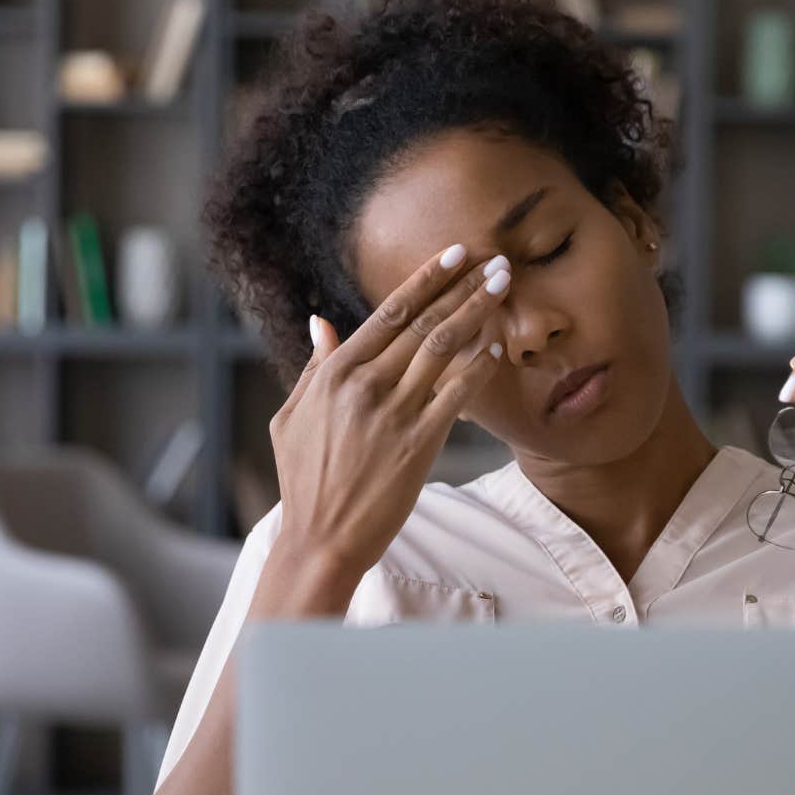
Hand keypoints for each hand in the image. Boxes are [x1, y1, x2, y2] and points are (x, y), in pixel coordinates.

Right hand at [267, 244, 511, 580]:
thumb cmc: (304, 480)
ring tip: (503, 288)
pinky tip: (496, 349)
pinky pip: (457, 395)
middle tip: (494, 261)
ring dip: (477, 313)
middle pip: (424, 322)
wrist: (321, 539)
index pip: (389, 312)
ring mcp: (394, 414)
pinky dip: (479, 368)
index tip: (454, 255)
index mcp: (336, 373)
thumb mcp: (292, 417)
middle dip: (462, 286)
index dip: (426, 279)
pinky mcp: (419, 444)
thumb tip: (321, 323)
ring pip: (444, 349)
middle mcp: (366, 386)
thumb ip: (315, 368)